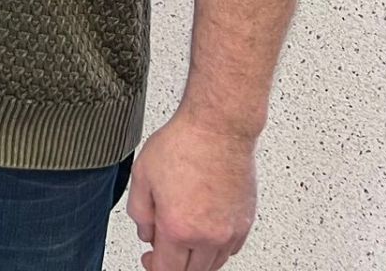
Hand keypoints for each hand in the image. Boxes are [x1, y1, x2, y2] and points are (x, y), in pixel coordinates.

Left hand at [126, 111, 257, 270]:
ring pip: (213, 264)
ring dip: (195, 259)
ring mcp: (230, 231)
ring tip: (181, 238)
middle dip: (173, 264)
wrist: (218, 128)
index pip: (167, 270)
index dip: (153, 266)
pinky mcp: (245, 223)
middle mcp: (208, 236)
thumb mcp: (142, 176)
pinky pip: (230, 250)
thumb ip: (140, 212)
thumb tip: (146, 233)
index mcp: (179, 228)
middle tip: (161, 248)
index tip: (149, 258)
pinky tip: (203, 232)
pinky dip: (215, 249)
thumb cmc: (183, 144)